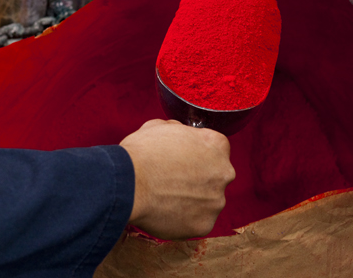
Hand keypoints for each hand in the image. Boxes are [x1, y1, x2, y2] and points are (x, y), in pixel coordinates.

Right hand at [119, 119, 233, 239]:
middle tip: (173, 179)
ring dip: (192, 199)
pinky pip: (196, 221)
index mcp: (216, 144)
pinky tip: (165, 211)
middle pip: (215, 175)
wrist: (128, 183)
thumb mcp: (159, 126)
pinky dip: (183, 218)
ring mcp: (216, 201)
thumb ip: (179, 130)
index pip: (215, 147)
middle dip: (198, 178)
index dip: (196, 152)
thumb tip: (179, 133)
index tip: (182, 158)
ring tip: (165, 197)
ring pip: (207, 201)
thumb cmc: (141, 153)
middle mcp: (224, 173)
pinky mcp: (205, 225)